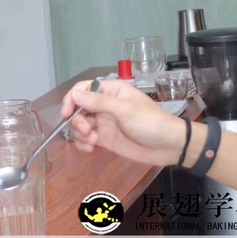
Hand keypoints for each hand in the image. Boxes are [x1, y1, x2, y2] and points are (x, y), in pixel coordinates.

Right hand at [61, 79, 184, 166]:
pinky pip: (85, 139)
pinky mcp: (105, 139)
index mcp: (111, 91)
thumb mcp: (125, 110)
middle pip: (78, 108)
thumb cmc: (151, 123)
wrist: (169, 147)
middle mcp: (104, 105)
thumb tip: (74, 95)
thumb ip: (99, 102)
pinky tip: (91, 149)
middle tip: (88, 131)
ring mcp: (104, 122)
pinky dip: (83, 144)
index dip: (71, 99)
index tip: (67, 113)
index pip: (83, 89)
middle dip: (78, 121)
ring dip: (81, 134)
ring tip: (93, 142)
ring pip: (79, 124)